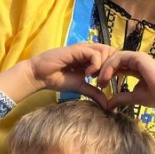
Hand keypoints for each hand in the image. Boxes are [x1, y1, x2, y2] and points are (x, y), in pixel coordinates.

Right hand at [0, 43, 114, 105]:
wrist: (41, 75)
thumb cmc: (58, 79)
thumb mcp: (81, 87)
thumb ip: (94, 92)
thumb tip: (107, 105)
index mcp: (91, 57)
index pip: (112, 56)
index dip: (113, 68)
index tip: (106, 82)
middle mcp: (89, 50)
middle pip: (112, 51)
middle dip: (111, 66)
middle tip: (102, 81)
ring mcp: (84, 48)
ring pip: (106, 50)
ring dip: (104, 66)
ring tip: (95, 78)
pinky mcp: (77, 49)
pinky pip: (95, 54)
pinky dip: (95, 65)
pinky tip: (87, 74)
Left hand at [98, 51, 154, 118]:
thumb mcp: (133, 97)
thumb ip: (120, 98)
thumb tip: (107, 105)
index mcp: (136, 67)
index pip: (117, 66)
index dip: (107, 73)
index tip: (99, 83)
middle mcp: (136, 60)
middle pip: (114, 59)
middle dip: (102, 68)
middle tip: (92, 78)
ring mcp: (137, 57)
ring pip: (114, 57)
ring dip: (104, 67)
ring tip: (98, 80)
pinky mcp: (138, 57)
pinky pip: (119, 58)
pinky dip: (110, 66)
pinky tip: (105, 77)